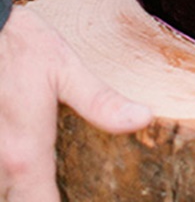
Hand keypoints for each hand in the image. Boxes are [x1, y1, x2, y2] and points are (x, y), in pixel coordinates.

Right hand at [0, 6, 149, 199]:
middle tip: (67, 186)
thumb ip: (101, 102)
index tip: (82, 200)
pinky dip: (10, 175)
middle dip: (41, 197)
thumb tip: (142, 118)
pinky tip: (26, 163)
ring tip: (49, 177)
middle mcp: (1, 163)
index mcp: (27, 153)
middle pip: (19, 201)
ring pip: (5, 189)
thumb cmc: (20, 47)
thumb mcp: (66, 70)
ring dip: (23, 187)